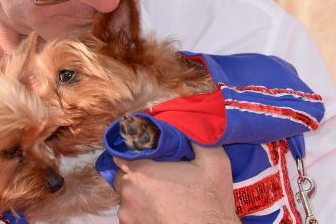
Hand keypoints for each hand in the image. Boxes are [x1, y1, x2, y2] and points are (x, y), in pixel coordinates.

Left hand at [113, 144, 238, 223]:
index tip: (145, 154)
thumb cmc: (211, 202)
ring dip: (139, 194)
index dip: (132, 152)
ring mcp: (127, 214)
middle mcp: (128, 193)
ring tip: (162, 196)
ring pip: (126, 197)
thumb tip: (187, 120)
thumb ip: (197, 136)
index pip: (121, 154)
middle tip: (158, 176)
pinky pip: (130, 214)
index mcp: (142, 172)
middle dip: (136, 174)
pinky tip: (161, 210)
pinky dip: (141, 211)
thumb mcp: (214, 161)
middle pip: (123, 176)